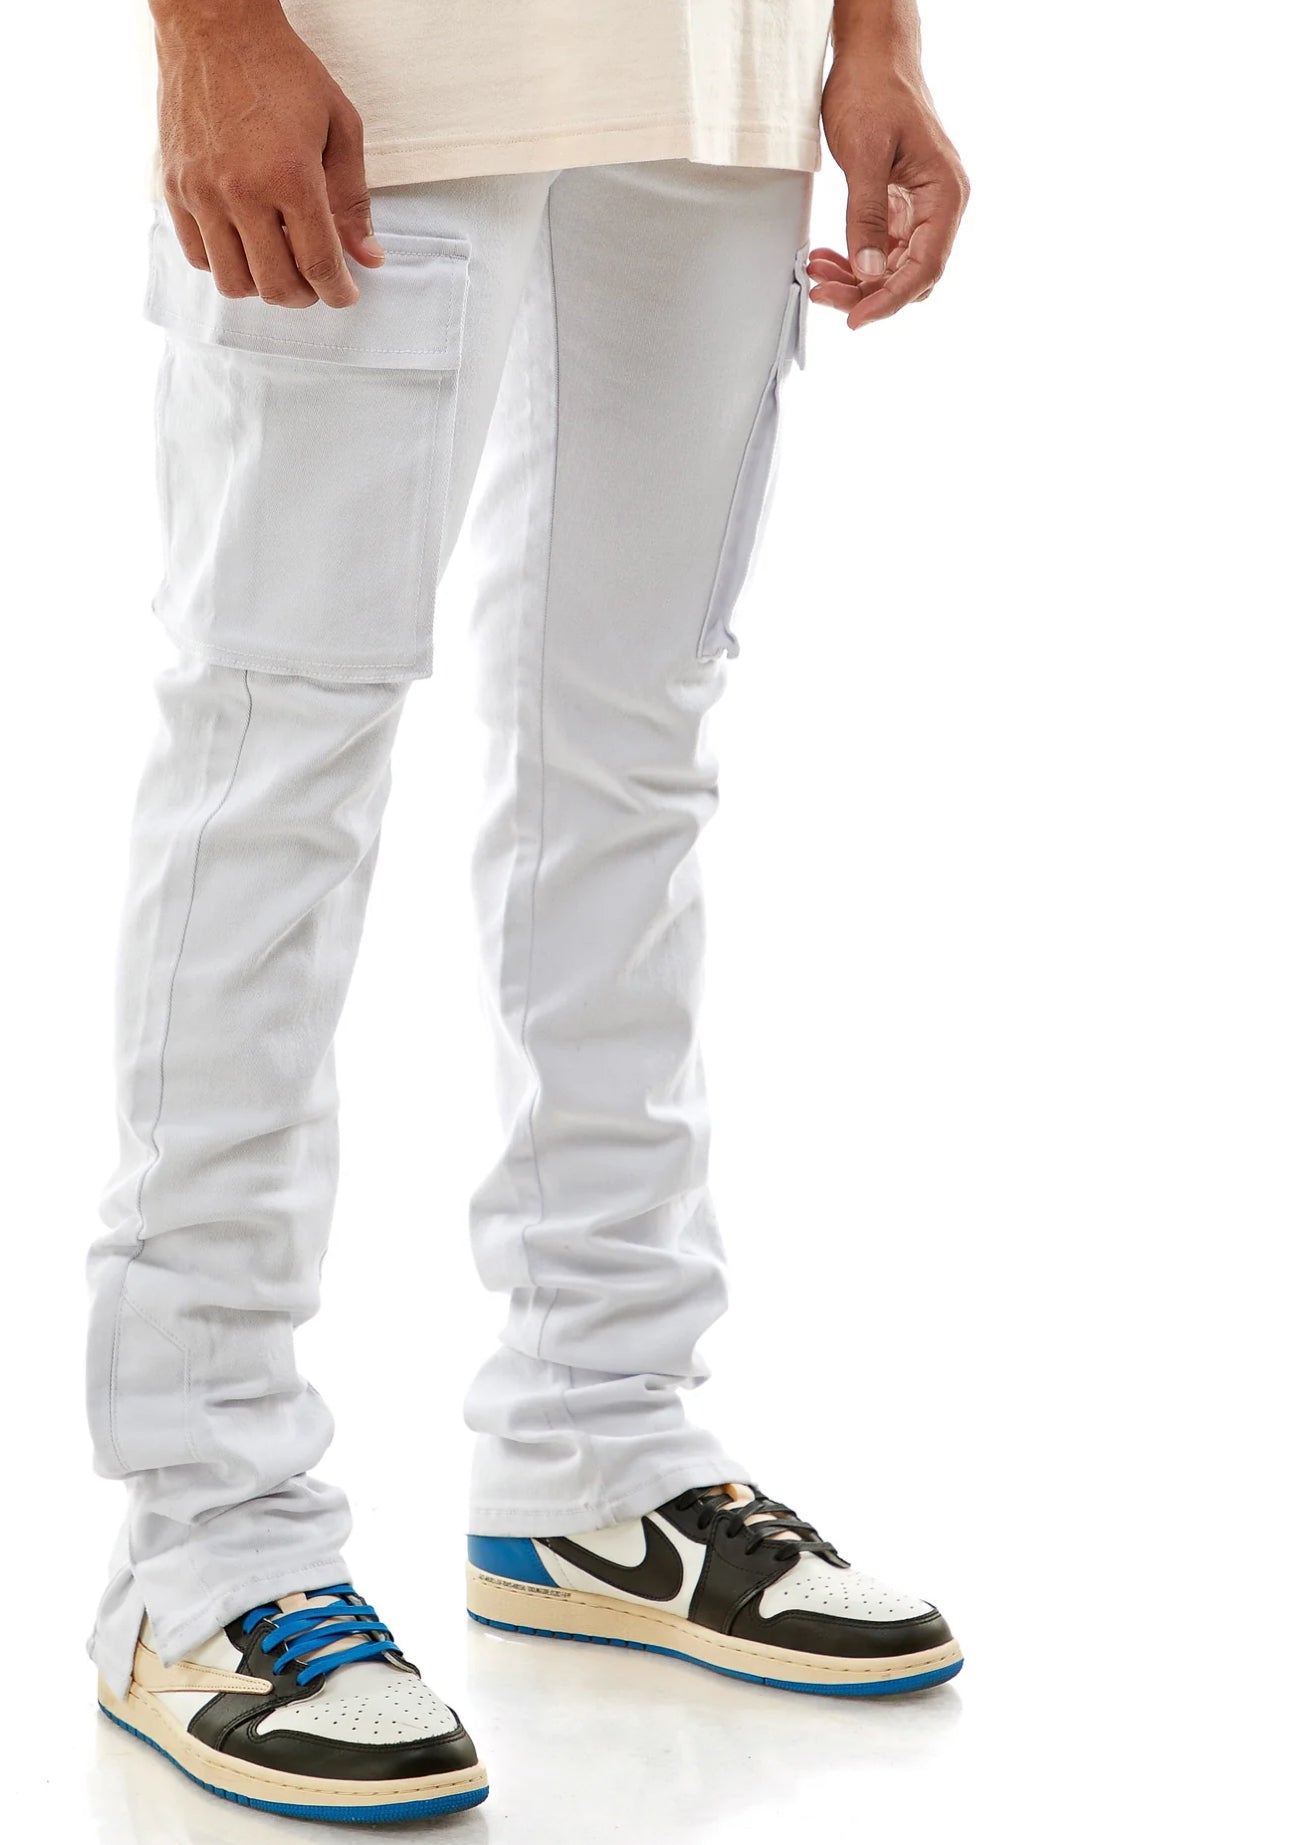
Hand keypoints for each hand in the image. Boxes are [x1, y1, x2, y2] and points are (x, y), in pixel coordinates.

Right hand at [153, 0, 382, 306]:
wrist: (214, 27)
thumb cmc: (282, 71)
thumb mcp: (340, 126)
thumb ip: (353, 198)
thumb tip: (368, 256)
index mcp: (290, 176)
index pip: (318, 264)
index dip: (337, 291)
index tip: (345, 294)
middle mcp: (241, 191)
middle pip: (275, 285)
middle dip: (304, 295)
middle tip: (315, 280)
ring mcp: (201, 192)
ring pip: (233, 281)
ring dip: (262, 284)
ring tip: (278, 259)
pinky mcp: (173, 187)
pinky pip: (198, 255)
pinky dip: (225, 263)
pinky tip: (244, 242)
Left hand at [810, 47, 968, 329]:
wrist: (872, 58)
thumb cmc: (875, 91)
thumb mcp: (865, 154)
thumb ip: (867, 216)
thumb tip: (869, 270)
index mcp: (946, 196)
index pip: (925, 267)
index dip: (890, 300)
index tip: (856, 319)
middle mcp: (939, 208)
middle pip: (909, 275)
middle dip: (867, 293)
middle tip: (823, 294)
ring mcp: (920, 210)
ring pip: (891, 268)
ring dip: (855, 279)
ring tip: (816, 275)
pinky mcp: (899, 208)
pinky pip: (879, 249)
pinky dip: (852, 259)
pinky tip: (825, 259)